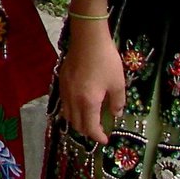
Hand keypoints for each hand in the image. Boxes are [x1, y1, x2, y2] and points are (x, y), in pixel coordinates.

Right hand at [57, 22, 124, 144]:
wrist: (87, 39)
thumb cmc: (105, 61)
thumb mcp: (118, 83)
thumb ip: (117, 102)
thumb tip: (115, 114)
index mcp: (88, 102)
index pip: (90, 128)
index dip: (98, 137)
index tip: (106, 139)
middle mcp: (73, 99)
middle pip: (76, 124)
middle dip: (88, 131)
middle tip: (99, 130)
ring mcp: (65, 90)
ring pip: (67, 114)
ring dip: (78, 121)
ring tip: (89, 119)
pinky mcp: (62, 81)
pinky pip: (64, 102)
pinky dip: (72, 110)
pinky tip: (80, 103)